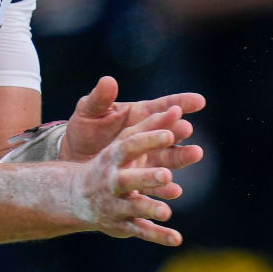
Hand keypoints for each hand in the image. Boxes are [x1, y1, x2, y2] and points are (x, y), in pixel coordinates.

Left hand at [59, 76, 203, 186]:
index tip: (199, 101)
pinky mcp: (142, 180)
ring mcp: (148, 159)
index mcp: (140, 115)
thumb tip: (108, 80)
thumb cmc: (83, 129)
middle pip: (171, 133)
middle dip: (180, 131)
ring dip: (183, 156)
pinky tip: (174, 190)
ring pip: (170, 158)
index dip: (182, 102)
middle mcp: (150, 137)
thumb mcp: (88, 112)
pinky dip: (166, 188)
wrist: (73, 158)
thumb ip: (99, 99)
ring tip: (194, 154)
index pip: (163, 107)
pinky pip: (156, 185)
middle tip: (187, 129)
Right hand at [68, 109, 197, 244]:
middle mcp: (112, 181)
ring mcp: (116, 204)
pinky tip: (177, 239)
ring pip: (133, 207)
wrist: (77, 196)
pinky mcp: (122, 224)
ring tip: (167, 211)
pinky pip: (141, 230)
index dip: (148, 140)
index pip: (129, 146)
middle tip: (166, 174)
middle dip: (146, 177)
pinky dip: (159, 236)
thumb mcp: (124, 142)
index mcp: (112, 158)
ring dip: (150, 208)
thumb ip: (150, 125)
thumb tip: (178, 110)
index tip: (169, 135)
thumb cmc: (109, 163)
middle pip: (127, 179)